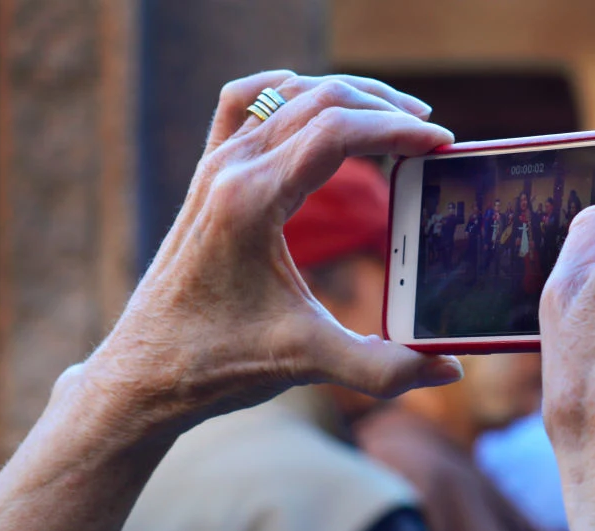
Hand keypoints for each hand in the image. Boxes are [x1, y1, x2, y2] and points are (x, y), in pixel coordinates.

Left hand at [86, 72, 462, 432]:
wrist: (143, 374)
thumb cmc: (215, 363)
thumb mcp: (307, 362)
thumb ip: (383, 369)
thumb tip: (451, 368)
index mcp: (251, 202)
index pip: (336, 132)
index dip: (398, 129)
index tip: (441, 143)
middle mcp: (230, 172)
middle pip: (319, 102)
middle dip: (383, 107)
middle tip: (430, 131)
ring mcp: (215, 169)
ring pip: (287, 97)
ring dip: (344, 98)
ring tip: (393, 117)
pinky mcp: (208, 180)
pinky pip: (243, 105)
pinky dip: (284, 92)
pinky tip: (310, 101)